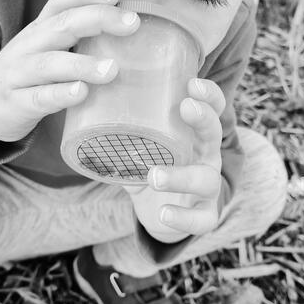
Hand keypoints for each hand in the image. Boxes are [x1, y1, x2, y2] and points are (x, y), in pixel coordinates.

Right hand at [0, 0, 139, 141]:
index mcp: (41, 28)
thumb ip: (79, 34)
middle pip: (62, 25)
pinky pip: (38, 97)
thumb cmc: (29, 71)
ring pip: (50, 64)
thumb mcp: (49, 46)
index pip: (61, 1)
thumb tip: (129, 23)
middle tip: (132, 23)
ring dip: (83, 64)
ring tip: (112, 69)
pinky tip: (80, 93)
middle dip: (98, 19)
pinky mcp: (16, 103)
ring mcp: (20, 74)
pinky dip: (60, 94)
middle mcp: (30, 45)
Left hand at [125, 78, 224, 242]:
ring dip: (182, 176)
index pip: (212, 108)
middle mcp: (207, 157)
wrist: (164, 214)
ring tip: (154, 176)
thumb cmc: (153, 169)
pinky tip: (164, 213)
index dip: (208, 94)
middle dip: (204, 119)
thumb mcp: (141, 148)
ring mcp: (208, 188)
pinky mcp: (203, 215)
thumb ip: (123, 133)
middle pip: (215, 133)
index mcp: (195, 135)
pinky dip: (183, 218)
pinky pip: (200, 220)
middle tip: (185, 107)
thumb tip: (88, 107)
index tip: (191, 83)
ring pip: (206, 180)